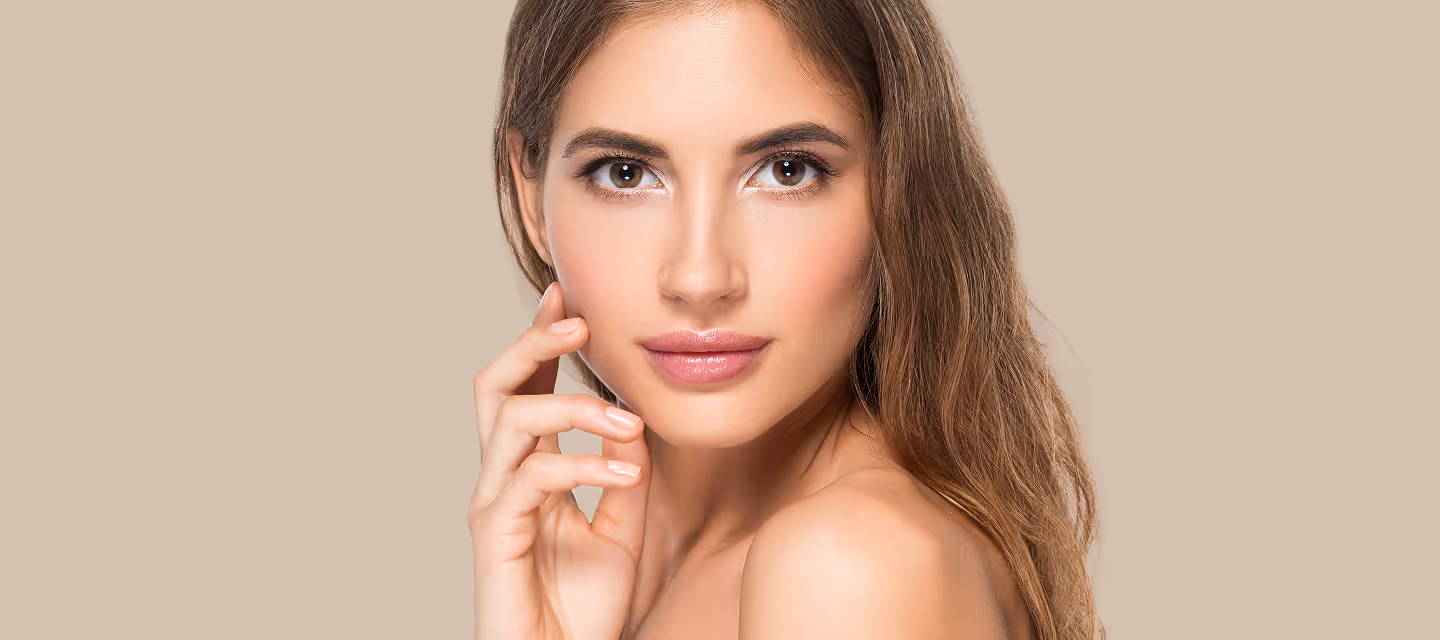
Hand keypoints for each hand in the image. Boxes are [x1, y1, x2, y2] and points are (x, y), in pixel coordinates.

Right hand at [468, 282, 650, 639]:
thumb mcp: (622, 529)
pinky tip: (623, 469)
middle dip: (531, 343)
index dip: (541, 340)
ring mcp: (493, 503)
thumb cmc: (582, 608)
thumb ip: (625, 474)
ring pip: (512, 420)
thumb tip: (635, 422)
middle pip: (495, 386)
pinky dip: (582, 464)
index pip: (527, 389)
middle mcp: (502, 477)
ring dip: (575, 406)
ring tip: (629, 419)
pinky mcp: (493, 533)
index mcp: (529, 470)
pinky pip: (532, 477)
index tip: (569, 295)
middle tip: (578, 318)